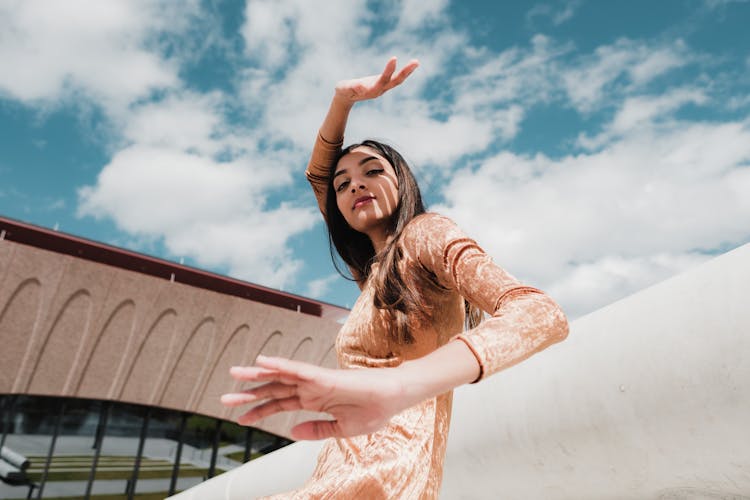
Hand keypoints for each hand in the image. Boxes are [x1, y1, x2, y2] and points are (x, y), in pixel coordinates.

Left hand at [221, 356, 411, 439]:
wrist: (394, 399)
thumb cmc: (374, 411)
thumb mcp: (341, 430)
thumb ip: (317, 430)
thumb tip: (292, 433)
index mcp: (314, 401)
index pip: (280, 404)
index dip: (259, 411)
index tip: (240, 419)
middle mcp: (311, 388)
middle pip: (274, 390)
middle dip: (249, 394)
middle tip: (224, 399)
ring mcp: (316, 380)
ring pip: (280, 376)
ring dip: (257, 375)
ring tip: (234, 374)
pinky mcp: (324, 377)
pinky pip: (297, 369)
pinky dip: (279, 364)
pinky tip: (263, 362)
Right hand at [334, 56, 418, 103]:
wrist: (346, 97)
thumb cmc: (344, 91)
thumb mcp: (345, 89)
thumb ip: (353, 87)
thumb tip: (361, 87)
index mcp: (372, 91)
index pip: (383, 80)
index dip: (389, 70)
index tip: (394, 58)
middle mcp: (380, 90)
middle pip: (395, 81)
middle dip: (405, 72)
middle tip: (416, 62)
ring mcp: (383, 87)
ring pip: (398, 80)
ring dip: (407, 71)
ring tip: (416, 62)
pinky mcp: (383, 83)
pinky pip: (396, 77)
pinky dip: (404, 71)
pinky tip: (411, 65)